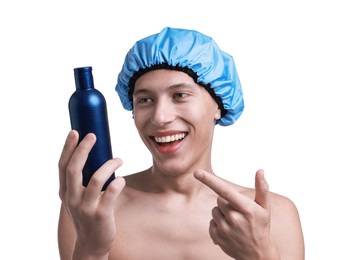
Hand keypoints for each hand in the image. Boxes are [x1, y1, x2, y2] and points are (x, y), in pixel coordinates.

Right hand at [58, 130, 125, 257]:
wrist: (91, 243)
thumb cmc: (87, 213)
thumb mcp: (77, 196)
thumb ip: (80, 179)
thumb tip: (94, 153)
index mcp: (65, 191)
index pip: (62, 166)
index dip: (68, 148)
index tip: (75, 131)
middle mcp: (72, 198)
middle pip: (74, 169)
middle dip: (83, 149)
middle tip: (92, 135)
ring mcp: (86, 207)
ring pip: (96, 179)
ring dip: (109, 165)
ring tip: (119, 159)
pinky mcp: (101, 214)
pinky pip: (111, 193)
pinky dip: (118, 182)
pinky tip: (121, 179)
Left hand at [194, 169, 279, 259]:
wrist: (257, 254)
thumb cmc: (261, 226)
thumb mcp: (265, 207)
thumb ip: (262, 188)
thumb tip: (260, 171)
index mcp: (246, 208)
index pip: (224, 190)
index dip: (210, 180)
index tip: (197, 172)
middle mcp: (234, 218)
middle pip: (219, 199)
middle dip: (226, 202)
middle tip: (238, 212)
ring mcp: (225, 229)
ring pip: (214, 210)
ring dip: (222, 213)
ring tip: (234, 222)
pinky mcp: (217, 236)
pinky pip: (211, 222)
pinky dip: (218, 223)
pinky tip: (229, 229)